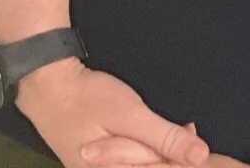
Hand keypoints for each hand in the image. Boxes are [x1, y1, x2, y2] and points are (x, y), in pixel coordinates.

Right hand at [14, 58, 207, 166]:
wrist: (48, 88)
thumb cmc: (88, 100)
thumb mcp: (131, 116)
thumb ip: (165, 139)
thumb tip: (200, 157)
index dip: (186, 160)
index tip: (198, 141)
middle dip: (176, 155)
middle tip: (189, 129)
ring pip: (144, 166)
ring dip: (165, 150)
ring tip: (182, 129)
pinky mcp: (100, 163)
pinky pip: (132, 161)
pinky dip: (151, 148)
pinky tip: (162, 133)